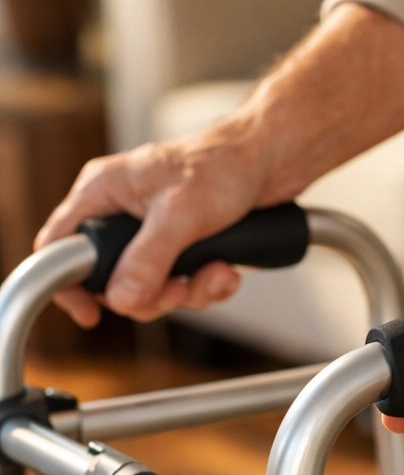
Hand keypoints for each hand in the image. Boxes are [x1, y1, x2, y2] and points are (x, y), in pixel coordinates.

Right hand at [35, 118, 275, 326]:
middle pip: (112, 280)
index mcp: (102, 193)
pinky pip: (183, 283)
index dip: (68, 284)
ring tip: (218, 273)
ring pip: (152, 287)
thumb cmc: (223, 166)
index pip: (59, 246)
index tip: (92, 314)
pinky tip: (228, 272)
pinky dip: (206, 286)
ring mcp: (153, 232)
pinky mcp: (184, 245)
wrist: (272, 159)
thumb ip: (149, 258)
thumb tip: (123, 299)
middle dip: (151, 294)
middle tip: (180, 289)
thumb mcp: (181, 214)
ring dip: (188, 292)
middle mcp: (122, 214)